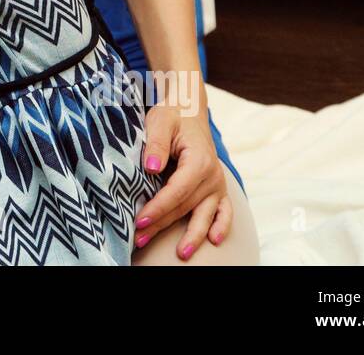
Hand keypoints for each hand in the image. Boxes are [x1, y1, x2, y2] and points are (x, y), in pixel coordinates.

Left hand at [133, 102, 232, 260]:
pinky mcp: (218, 188)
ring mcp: (217, 184)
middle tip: (139, 239)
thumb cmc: (172, 115)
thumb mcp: (160, 121)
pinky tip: (214, 240)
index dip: (158, 208)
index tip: (139, 221)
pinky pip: (224, 211)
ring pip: (204, 214)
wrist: (189, 109)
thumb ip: (156, 144)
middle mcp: (212, 175)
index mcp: (198, 160)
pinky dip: (222, 226)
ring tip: (180, 254)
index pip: (176, 191)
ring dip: (192, 236)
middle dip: (162, 225)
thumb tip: (152, 168)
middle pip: (186, 207)